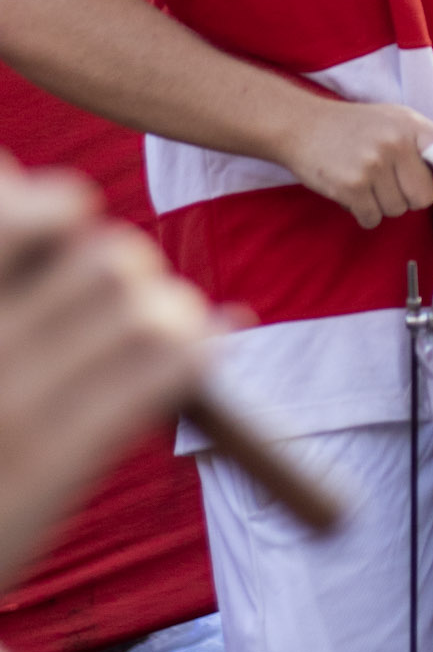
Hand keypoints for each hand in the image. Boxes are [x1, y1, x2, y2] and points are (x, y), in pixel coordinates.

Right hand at [0, 157, 214, 589]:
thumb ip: (8, 258)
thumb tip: (51, 189)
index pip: (35, 215)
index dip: (54, 213)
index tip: (64, 234)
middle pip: (108, 259)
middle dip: (128, 275)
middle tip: (117, 311)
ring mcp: (10, 409)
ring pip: (148, 307)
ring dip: (169, 317)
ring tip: (152, 342)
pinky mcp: (52, 462)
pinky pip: (167, 368)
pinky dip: (194, 352)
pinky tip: (193, 358)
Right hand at [286, 99, 432, 228]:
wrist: (303, 126)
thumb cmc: (355, 125)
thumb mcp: (396, 118)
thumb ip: (429, 139)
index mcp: (410, 125)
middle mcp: (395, 144)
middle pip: (424, 197)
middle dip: (410, 196)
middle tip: (391, 180)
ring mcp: (372, 166)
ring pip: (398, 210)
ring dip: (384, 204)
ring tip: (368, 180)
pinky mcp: (350, 187)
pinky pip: (372, 219)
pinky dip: (364, 213)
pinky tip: (354, 192)